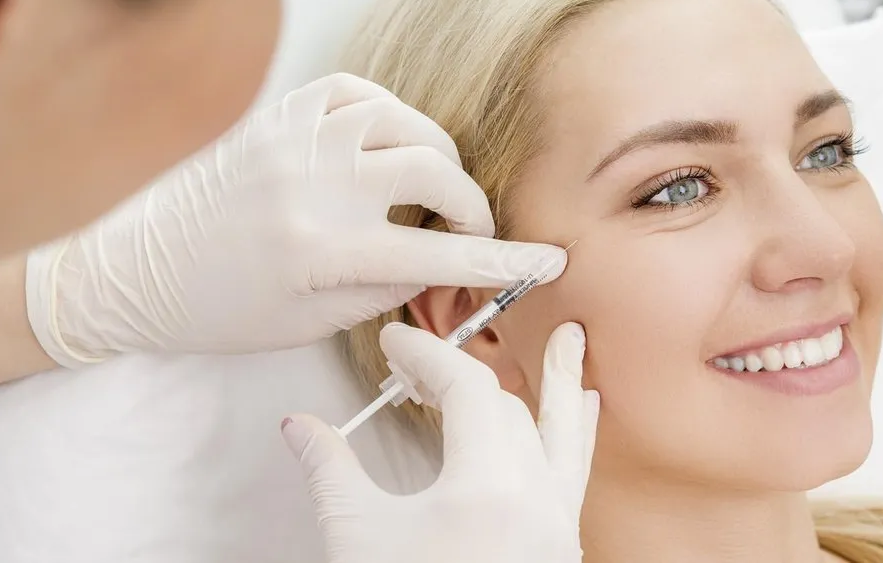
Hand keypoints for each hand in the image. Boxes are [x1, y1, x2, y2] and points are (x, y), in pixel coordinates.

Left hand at [25, 73, 564, 364]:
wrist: (135, 272)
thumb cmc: (220, 311)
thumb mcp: (310, 323)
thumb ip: (384, 291)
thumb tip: (439, 264)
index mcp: (318, 252)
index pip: (436, 256)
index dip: (502, 261)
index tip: (547, 261)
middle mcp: (311, 186)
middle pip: (433, 173)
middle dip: (468, 205)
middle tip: (463, 230)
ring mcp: (292, 141)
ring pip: (403, 123)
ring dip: (434, 156)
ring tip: (428, 188)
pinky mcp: (275, 117)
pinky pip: (356, 92)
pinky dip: (389, 115)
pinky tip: (388, 143)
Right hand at [282, 322, 599, 562]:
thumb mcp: (357, 538)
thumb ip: (330, 470)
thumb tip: (300, 428)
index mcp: (488, 489)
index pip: (466, 388)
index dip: (426, 354)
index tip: (395, 346)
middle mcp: (535, 501)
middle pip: (506, 406)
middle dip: (462, 374)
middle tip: (420, 365)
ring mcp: (554, 526)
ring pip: (563, 434)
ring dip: (559, 384)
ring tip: (574, 340)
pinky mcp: (557, 548)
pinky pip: (575, 473)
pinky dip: (574, 434)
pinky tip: (582, 412)